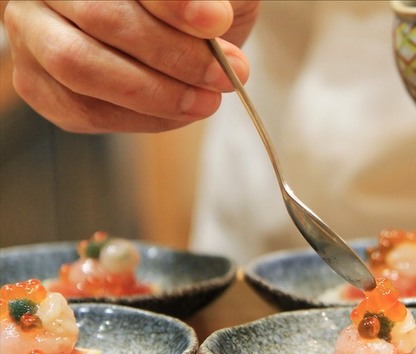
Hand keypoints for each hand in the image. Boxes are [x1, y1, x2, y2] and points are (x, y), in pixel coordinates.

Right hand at [3, 1, 258, 132]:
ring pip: (79, 66)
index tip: (218, 22)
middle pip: (99, 16)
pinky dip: (141, 118)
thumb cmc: (189, 7)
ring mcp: (30, 32)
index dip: (173, 2)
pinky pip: (82, 109)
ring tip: (207, 100)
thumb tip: (214, 18)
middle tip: (224, 75)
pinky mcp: (38, 83)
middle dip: (172, 54)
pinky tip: (179, 112)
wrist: (168, 34)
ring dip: (155, 94)